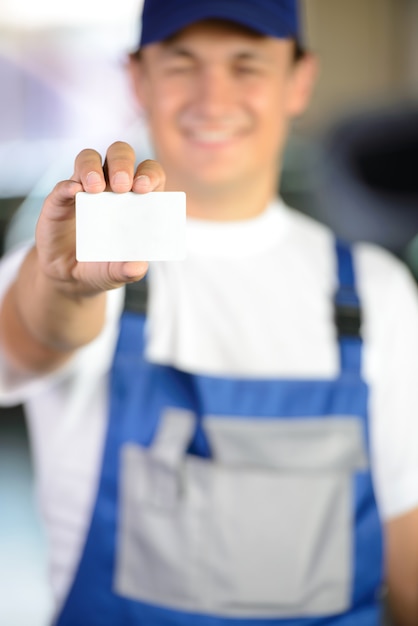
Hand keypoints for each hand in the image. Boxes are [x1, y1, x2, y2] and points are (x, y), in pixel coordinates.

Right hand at [36, 141, 165, 295]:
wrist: (70, 277)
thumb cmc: (103, 266)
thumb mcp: (117, 273)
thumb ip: (128, 270)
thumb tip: (137, 267)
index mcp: (136, 198)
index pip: (148, 173)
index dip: (149, 174)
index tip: (144, 188)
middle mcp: (112, 186)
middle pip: (119, 155)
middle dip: (123, 164)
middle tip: (122, 186)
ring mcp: (84, 189)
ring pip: (89, 158)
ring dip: (93, 167)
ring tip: (96, 188)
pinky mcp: (59, 200)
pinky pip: (63, 184)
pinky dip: (68, 185)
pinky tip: (73, 192)